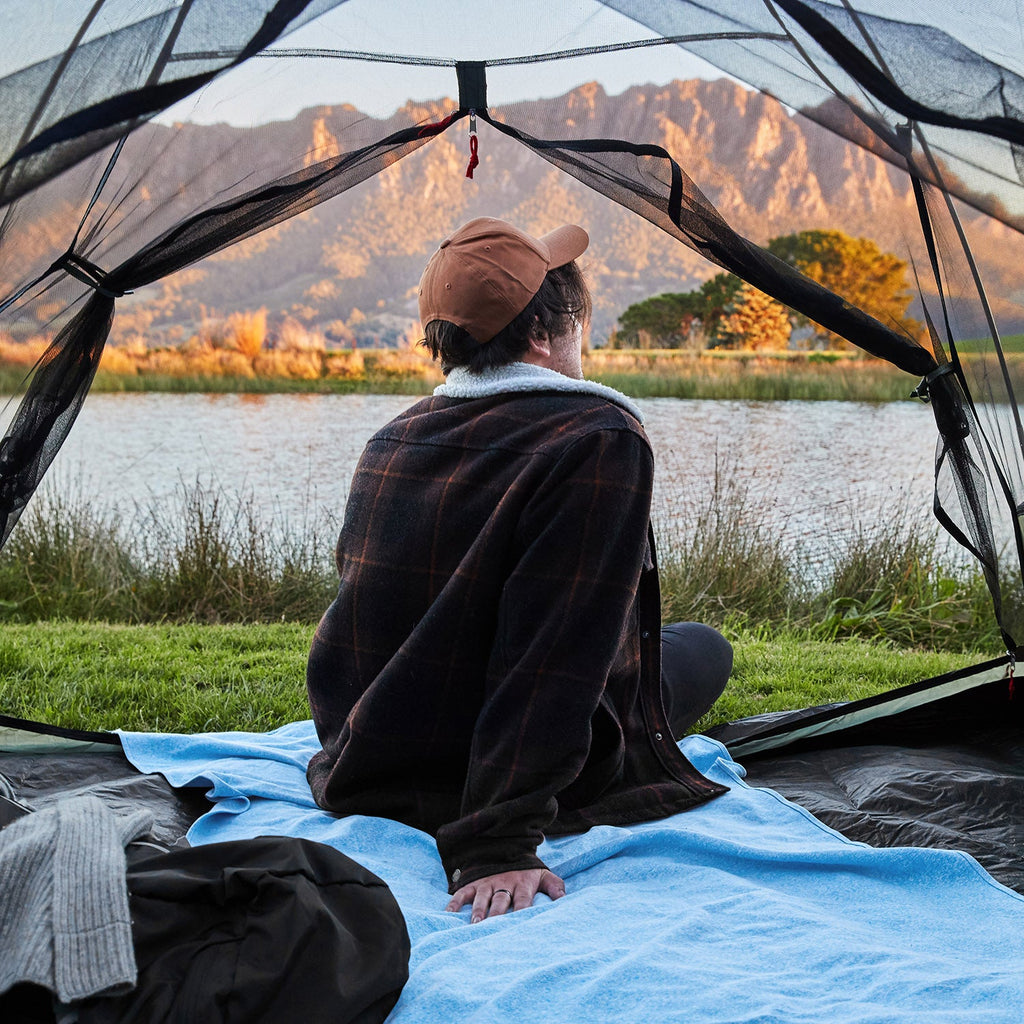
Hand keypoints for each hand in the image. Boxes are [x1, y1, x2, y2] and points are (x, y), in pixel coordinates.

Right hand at [446, 867, 565, 923]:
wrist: (507, 847)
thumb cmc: (526, 871)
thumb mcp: (543, 875)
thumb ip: (555, 886)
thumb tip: (564, 899)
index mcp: (522, 883)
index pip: (523, 899)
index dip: (521, 911)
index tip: (521, 926)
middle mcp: (504, 882)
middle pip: (500, 900)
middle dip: (496, 914)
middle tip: (491, 929)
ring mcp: (487, 881)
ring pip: (482, 897)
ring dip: (478, 910)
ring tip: (475, 924)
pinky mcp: (474, 881)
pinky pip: (462, 892)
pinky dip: (455, 902)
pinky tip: (449, 914)